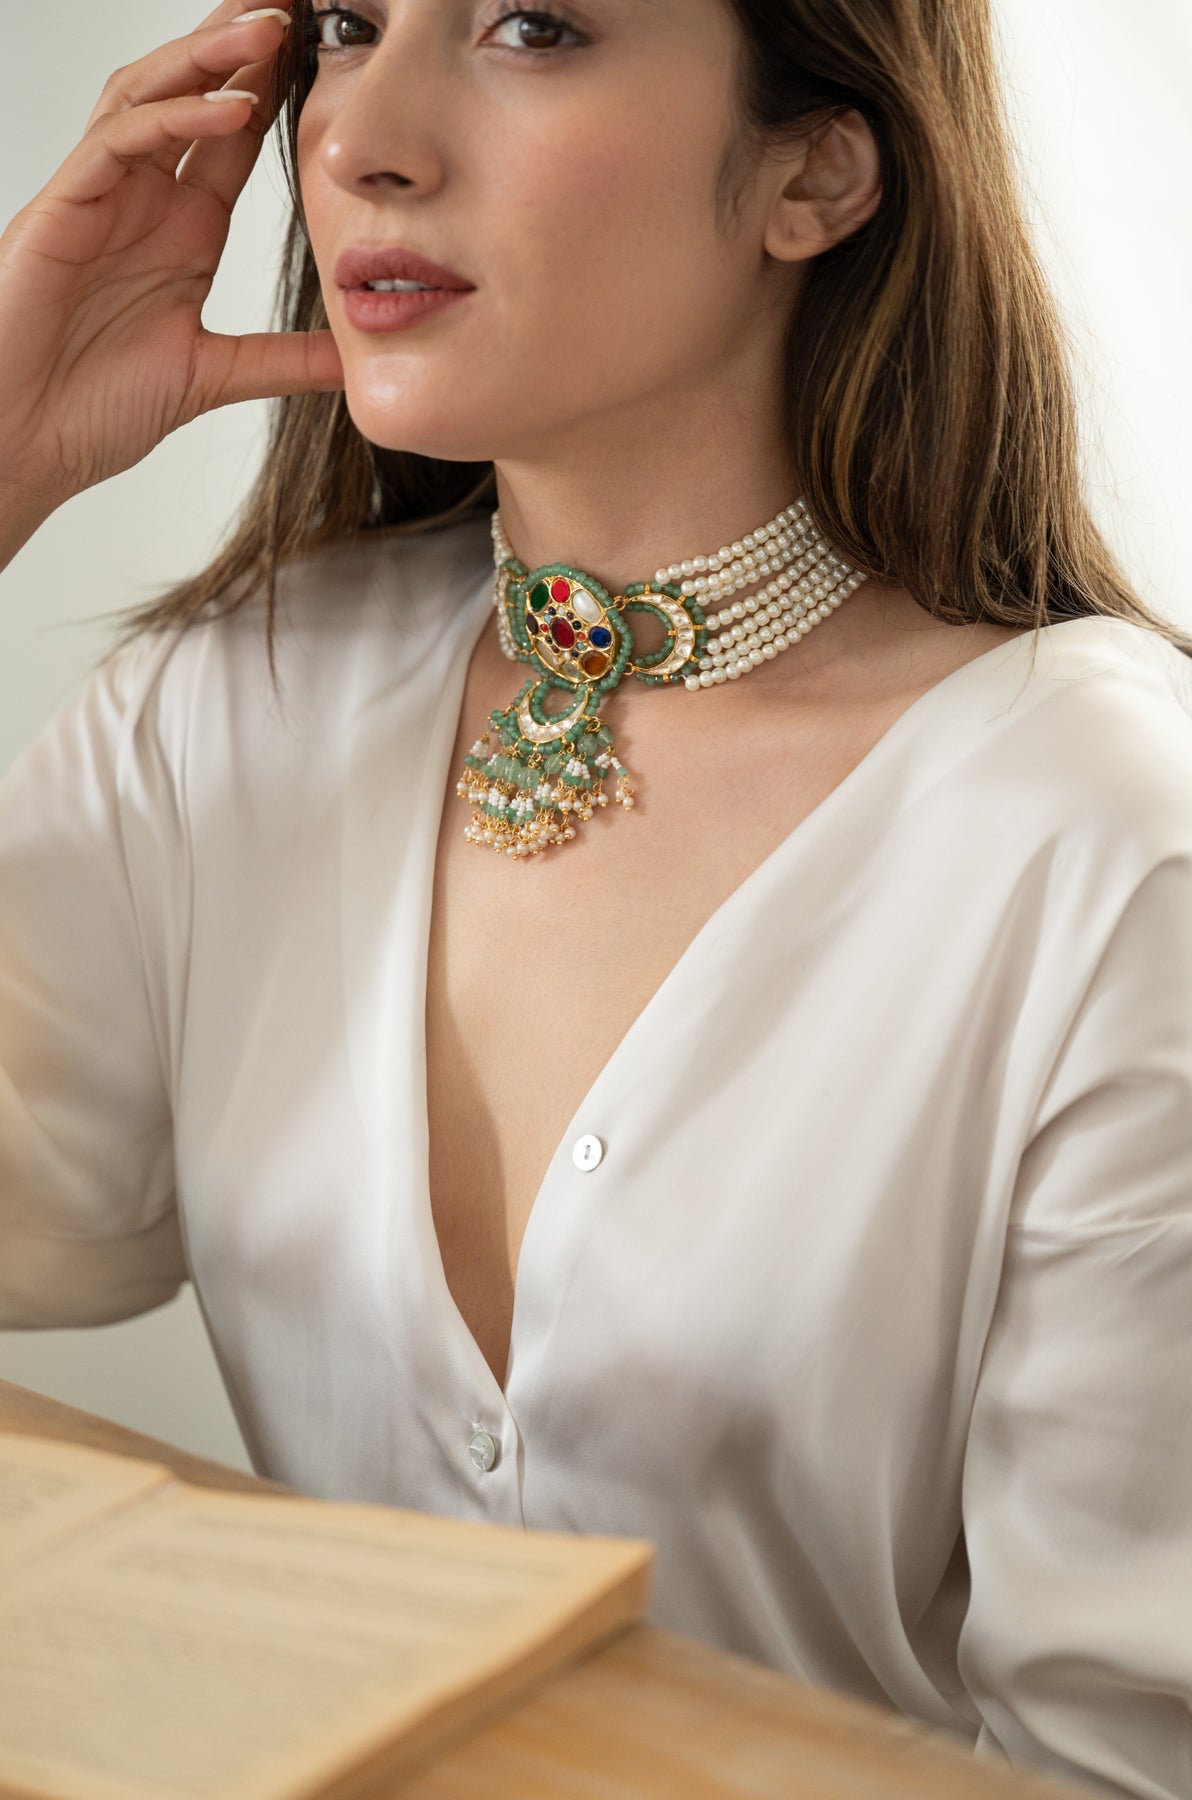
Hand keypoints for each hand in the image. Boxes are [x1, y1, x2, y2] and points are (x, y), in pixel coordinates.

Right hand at [0, 0, 343, 518]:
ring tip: (271, 27)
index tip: (330, 53)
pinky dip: (175, 117)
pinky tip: (230, 107)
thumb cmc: (96, 408)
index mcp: (182, 230)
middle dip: (242, 44)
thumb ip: (284, 360)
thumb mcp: (216, 376)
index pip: (235, 138)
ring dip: (210, 58)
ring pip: (152, 94)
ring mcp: (101, 196)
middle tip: (296, 3)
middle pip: (193, 92)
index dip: (278, 90)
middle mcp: (143, 199)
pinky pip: (121, 139)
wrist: (28, 443)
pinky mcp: (65, 206)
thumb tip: (357, 358)